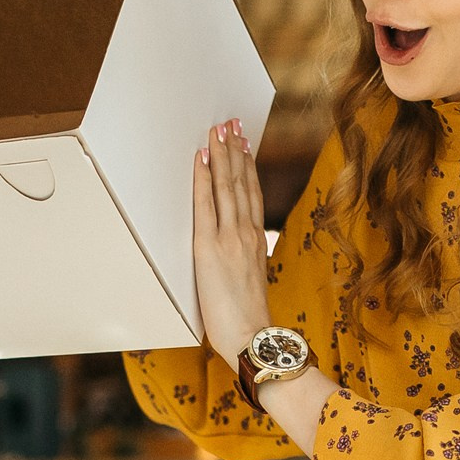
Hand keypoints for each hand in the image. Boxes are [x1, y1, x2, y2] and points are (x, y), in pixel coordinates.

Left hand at [192, 118, 270, 365]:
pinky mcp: (210, 247)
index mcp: (258, 242)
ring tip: (218, 130)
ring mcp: (230, 237)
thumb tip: (241, 256)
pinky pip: (205, 204)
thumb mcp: (253, 284)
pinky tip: (201, 158)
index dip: (248, 167)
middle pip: (241, 183)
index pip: (252, 195)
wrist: (252, 338)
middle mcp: (247, 233)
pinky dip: (203, 178)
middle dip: (235, 150)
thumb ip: (248, 263)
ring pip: (226, 186)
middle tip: (231, 122)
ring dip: (221, 154)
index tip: (244, 144)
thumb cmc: (250, 322)